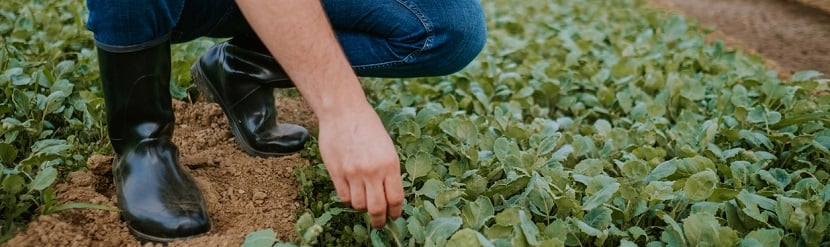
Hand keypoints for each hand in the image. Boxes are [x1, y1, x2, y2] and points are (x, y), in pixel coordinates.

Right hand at [318, 104, 403, 227]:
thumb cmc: (368, 127)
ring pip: (358, 205)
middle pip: (377, 208)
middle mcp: (372, 171)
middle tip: (379, 223)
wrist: (344, 112)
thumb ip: (389, 171)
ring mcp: (352, 173)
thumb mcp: (387, 147)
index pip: (395, 199)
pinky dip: (348, 198)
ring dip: (362, 207)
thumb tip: (389, 197)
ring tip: (364, 201)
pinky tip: (351, 192)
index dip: (395, 212)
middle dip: (379, 220)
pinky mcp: (336, 172)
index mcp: (390, 164)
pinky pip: (343, 197)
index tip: (394, 216)